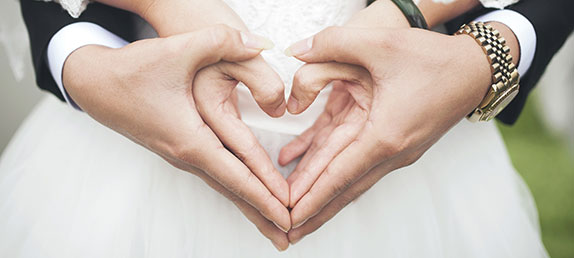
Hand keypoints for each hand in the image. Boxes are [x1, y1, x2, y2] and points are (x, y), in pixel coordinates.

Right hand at [62, 25, 289, 249]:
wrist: (93, 83)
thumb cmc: (132, 71)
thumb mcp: (178, 50)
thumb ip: (222, 42)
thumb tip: (260, 43)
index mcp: (190, 139)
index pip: (236, 176)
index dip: (265, 195)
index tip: (288, 215)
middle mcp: (186, 154)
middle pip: (232, 192)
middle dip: (262, 214)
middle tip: (289, 237)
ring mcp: (182, 155)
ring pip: (224, 185)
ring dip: (250, 205)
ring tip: (272, 225)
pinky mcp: (180, 148)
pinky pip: (215, 175)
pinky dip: (235, 188)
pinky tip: (246, 192)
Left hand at [280, 26, 495, 242]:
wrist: (475, 70)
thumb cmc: (434, 59)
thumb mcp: (380, 42)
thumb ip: (332, 43)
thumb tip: (295, 51)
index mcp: (384, 135)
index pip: (338, 175)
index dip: (310, 198)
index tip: (288, 217)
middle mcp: (391, 152)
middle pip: (344, 190)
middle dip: (314, 212)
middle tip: (287, 232)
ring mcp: (396, 152)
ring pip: (352, 182)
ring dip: (325, 200)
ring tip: (301, 217)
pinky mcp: (396, 145)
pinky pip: (360, 166)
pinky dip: (337, 176)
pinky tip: (316, 176)